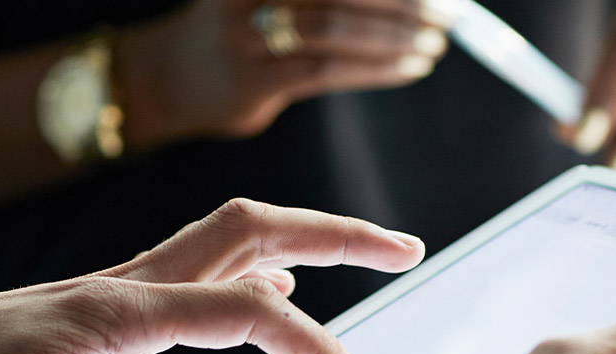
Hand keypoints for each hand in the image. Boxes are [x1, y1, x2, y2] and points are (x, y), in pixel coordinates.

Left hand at [0, 200, 423, 353]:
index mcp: (125, 309)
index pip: (255, 313)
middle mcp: (130, 282)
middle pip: (255, 229)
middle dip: (337, 234)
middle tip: (405, 250)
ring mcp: (120, 287)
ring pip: (230, 240)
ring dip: (302, 244)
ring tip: (361, 263)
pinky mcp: (106, 305)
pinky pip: (199, 269)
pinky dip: (252, 274)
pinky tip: (263, 306)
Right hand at [117, 0, 447, 141]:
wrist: (165, 79)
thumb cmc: (237, 28)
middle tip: (451, 11)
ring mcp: (245, 32)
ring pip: (336, 26)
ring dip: (397, 36)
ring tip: (434, 43)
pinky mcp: (251, 80)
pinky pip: (325, 70)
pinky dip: (376, 68)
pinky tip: (409, 68)